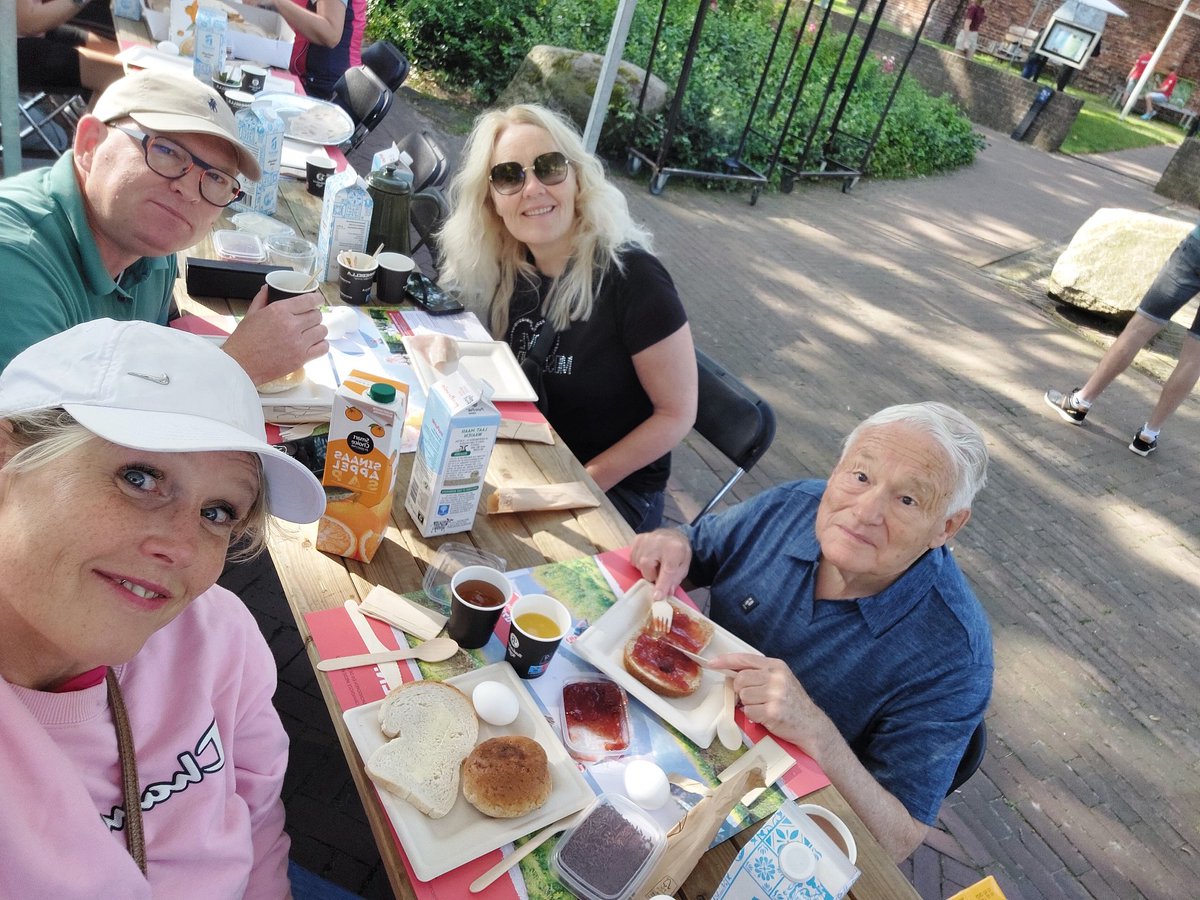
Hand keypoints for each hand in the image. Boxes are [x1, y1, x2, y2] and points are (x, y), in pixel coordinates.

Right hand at [221, 286, 327, 385]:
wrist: (240, 365)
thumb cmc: (244, 341)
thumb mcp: (251, 314)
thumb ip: (262, 299)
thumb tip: (268, 288)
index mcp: (279, 311)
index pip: (308, 300)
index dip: (316, 299)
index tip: (318, 300)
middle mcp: (291, 325)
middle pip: (317, 315)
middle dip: (314, 316)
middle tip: (308, 320)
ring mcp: (298, 343)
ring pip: (322, 331)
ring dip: (318, 330)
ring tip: (310, 332)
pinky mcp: (301, 358)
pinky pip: (323, 348)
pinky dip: (321, 345)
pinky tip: (313, 344)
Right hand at [629, 528, 691, 599]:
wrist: (673, 535)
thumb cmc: (678, 553)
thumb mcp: (683, 567)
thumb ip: (674, 581)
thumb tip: (665, 593)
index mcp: (674, 549)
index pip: (667, 571)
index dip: (661, 585)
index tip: (657, 597)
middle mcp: (657, 542)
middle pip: (647, 570)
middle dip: (653, 575)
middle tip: (660, 570)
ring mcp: (645, 540)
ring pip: (639, 566)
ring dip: (646, 569)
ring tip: (655, 561)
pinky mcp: (636, 540)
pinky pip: (633, 559)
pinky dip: (640, 562)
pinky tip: (648, 557)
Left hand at [709, 652, 838, 757]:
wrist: (810, 724)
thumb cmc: (792, 702)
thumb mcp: (780, 680)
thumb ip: (759, 673)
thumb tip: (731, 673)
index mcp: (776, 666)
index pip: (745, 658)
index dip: (725, 660)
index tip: (711, 663)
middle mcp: (776, 677)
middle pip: (740, 679)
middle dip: (740, 690)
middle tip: (750, 698)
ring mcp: (775, 694)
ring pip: (743, 696)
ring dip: (748, 704)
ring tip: (762, 707)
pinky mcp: (772, 711)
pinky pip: (748, 711)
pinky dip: (753, 716)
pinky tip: (765, 716)